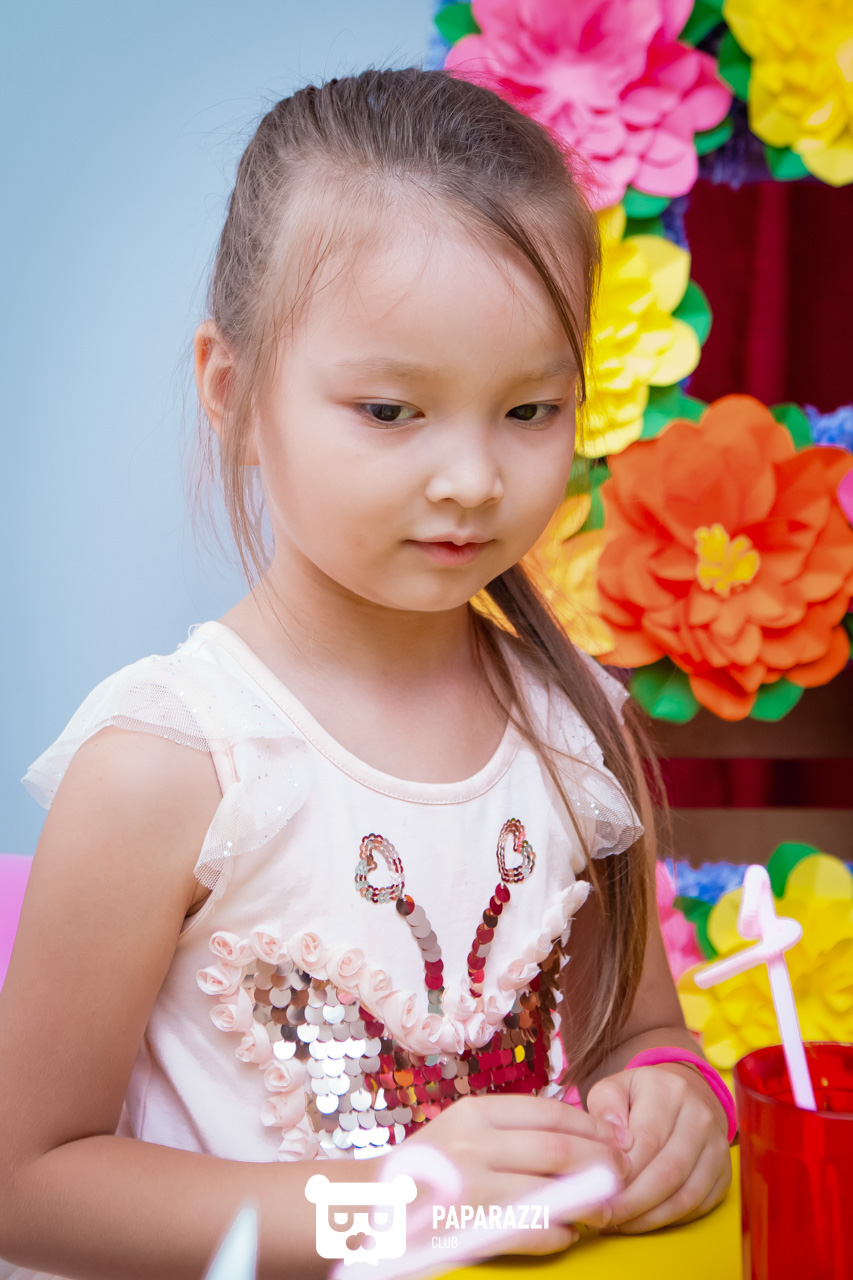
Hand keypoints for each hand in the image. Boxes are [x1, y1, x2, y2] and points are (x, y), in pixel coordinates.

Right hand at [402, 1093, 630, 1255]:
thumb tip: (575, 1130)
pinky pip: (532, 1230)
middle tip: (624, 1173)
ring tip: (605, 1209)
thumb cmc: (428, 1168)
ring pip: (552, 1190)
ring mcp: (473, 1186)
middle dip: (601, 1163)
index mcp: (477, 1112)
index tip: (616, 1139)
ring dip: (588, 1203)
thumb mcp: (462, 1129)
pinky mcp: (470, 1227)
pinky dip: (558, 1233)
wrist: (372, 1208)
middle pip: (560, 1149)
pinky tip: (567, 1234)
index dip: (591, 1127)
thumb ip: (509, 1127)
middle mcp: (476, 1142)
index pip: (550, 1112)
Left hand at [586, 1062, 731, 1233]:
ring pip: (685, 1196)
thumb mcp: (616, 1089)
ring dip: (649, 1217)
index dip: (621, 1172)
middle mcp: (700, 1118)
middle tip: (606, 1214)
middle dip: (633, 1202)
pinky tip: (642, 1219)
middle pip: (667, 1173)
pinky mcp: (724, 1174)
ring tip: (620, 1222)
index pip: (647, 1141)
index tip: (597, 1189)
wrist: (684, 1098)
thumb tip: (611, 1137)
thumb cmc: (640, 1097)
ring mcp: (717, 1147)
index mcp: (670, 1091)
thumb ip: (605, 1106)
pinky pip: (697, 1207)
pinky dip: (668, 1220)